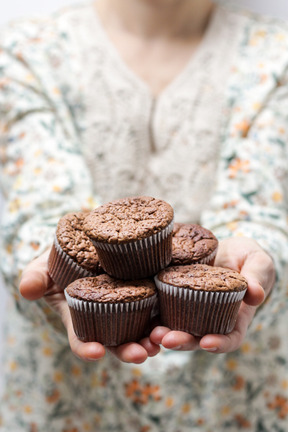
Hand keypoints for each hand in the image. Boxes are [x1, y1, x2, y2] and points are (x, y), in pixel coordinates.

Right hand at [19, 249, 159, 362]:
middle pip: (117, 340)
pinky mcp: (146, 289)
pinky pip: (158, 305)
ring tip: (161, 340)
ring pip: (141, 329)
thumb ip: (36, 278)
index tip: (94, 352)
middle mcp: (106, 317)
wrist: (87, 242)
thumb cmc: (61, 259)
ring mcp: (128, 305)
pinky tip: (174, 315)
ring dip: (152, 338)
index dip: (87, 348)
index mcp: (80, 317)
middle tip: (140, 354)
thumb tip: (26, 289)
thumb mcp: (44, 266)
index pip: (81, 339)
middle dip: (128, 350)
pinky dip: (166, 313)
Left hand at [150, 237, 274, 353]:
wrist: (227, 248)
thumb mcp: (258, 262)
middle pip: (196, 338)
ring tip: (151, 332)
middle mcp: (210, 318)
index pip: (230, 337)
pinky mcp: (172, 296)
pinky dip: (150, 313)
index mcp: (235, 317)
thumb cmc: (247, 257)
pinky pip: (161, 307)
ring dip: (162, 334)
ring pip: (175, 327)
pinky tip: (139, 308)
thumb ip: (258, 277)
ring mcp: (189, 309)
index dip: (220, 343)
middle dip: (182, 341)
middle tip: (167, 339)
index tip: (208, 342)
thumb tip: (256, 294)